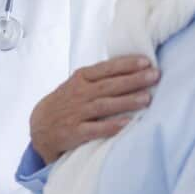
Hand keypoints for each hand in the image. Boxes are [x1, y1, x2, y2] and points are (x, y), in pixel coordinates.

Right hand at [30, 55, 158, 163]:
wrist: (40, 126)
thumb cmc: (67, 102)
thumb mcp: (78, 83)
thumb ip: (100, 76)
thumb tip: (133, 67)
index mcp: (81, 78)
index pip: (106, 68)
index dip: (126, 64)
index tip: (146, 61)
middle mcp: (79, 93)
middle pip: (109, 85)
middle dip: (133, 80)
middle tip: (154, 75)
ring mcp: (76, 113)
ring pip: (104, 105)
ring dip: (126, 101)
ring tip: (147, 98)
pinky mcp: (74, 132)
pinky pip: (95, 129)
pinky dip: (111, 126)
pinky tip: (127, 123)